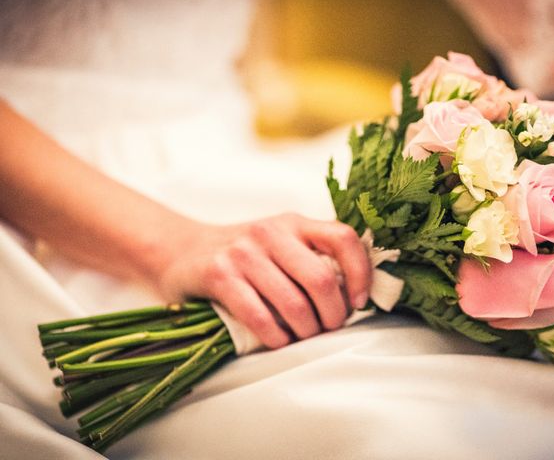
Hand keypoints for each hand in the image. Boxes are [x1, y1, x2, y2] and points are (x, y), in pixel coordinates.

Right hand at [155, 213, 370, 348]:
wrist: (182, 251)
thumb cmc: (244, 255)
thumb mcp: (281, 243)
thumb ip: (313, 258)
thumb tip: (354, 296)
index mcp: (294, 223)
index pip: (343, 238)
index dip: (360, 273)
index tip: (359, 301)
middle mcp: (271, 232)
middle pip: (321, 279)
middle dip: (333, 315)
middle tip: (329, 328)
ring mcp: (243, 252)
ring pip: (293, 303)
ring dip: (306, 331)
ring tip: (305, 337)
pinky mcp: (219, 275)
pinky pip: (259, 316)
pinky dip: (276, 337)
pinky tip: (279, 341)